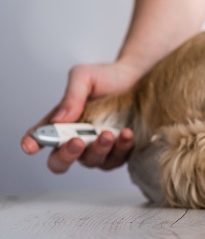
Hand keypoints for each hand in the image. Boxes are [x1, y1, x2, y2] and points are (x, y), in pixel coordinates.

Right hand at [21, 61, 143, 172]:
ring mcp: (98, 148)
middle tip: (77, 141)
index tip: (31, 146)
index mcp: (62, 121)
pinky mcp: (120, 151)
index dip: (32, 144)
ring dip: (97, 151)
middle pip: (60, 162)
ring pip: (91, 162)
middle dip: (66, 155)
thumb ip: (71, 96)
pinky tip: (126, 134)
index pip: (41, 137)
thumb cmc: (108, 77)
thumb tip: (60, 119)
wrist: (139, 76)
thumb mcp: (84, 77)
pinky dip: (121, 149)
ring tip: (107, 134)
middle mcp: (77, 139)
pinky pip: (117, 159)